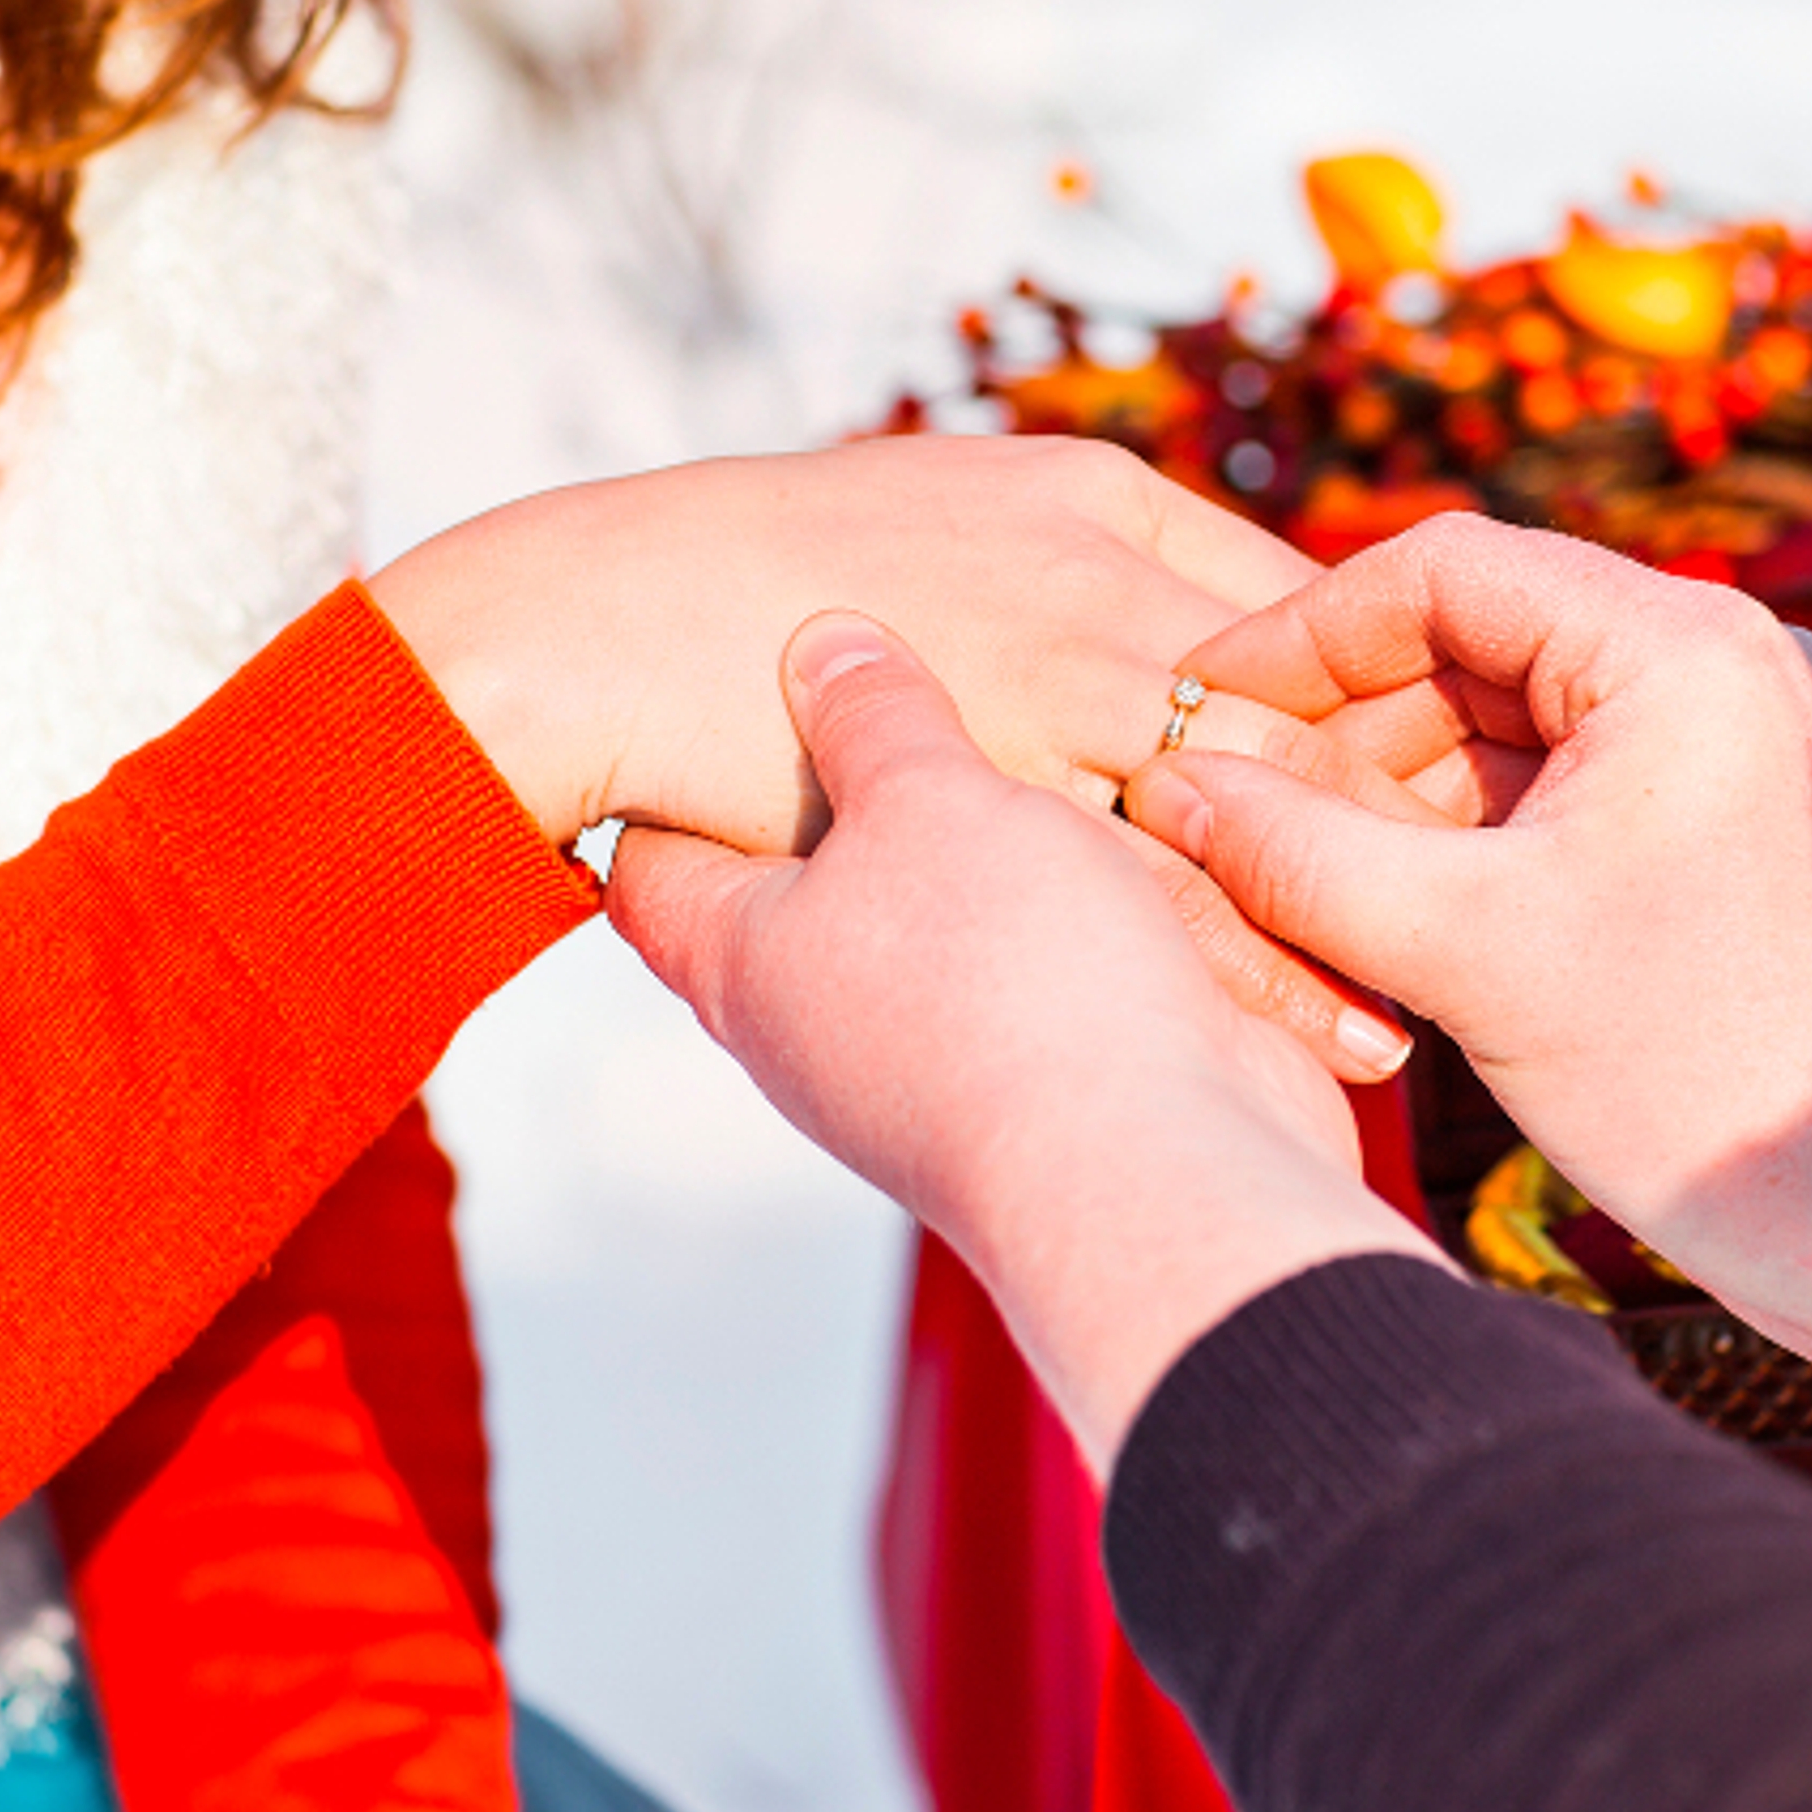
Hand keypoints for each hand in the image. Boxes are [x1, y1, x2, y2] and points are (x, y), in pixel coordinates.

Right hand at [364, 436, 1408, 1072]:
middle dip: (1409, 809)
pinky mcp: (985, 788)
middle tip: (1499, 912)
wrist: (602, 619)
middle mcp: (1094, 579)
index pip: (1294, 600)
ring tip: (1423, 1012)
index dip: (1386, 701)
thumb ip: (1076, 562)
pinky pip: (1150, 883)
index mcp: (1095, 500)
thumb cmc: (762, 566)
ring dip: (1349, 901)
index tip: (1461, 791)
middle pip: (1306, 698)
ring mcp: (1042, 680)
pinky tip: (1320, 1031)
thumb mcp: (948, 520)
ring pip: (1247, 799)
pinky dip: (1247, 959)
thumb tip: (1186, 636)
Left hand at [608, 615, 1440, 1470]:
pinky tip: (1110, 834)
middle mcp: (816, 1022)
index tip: (692, 700)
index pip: (650, 863)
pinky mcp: (1045, 1073)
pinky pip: (1029, 965)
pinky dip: (1057, 898)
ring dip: (965, 846)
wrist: (1161, 1165)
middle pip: (789, 888)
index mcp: (743, 957)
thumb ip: (876, 716)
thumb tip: (824, 647)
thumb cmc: (1011, 986)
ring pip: (925, 923)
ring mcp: (928, 1061)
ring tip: (1008, 738)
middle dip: (836, 790)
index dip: (663, 774)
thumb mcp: (927, 797)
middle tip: (868, 684)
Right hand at [1125, 515, 1811, 1459]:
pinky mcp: (1729, 801)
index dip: (1300, 633)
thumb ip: (1292, 853)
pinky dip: (1466, 821)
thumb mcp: (1461, 951)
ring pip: (1510, 707)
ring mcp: (1734, 725)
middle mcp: (1722, 653)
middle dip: (1343, 720)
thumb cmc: (1689, 1076)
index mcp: (1680, 645)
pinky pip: (1562, 769)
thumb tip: (1164, 784)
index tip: (1200, 706)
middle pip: (1475, 633)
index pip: (1443, 569)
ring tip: (1289, 865)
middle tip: (1227, 802)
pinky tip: (1382, 894)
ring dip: (1395, 778)